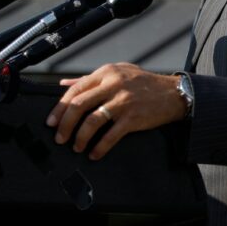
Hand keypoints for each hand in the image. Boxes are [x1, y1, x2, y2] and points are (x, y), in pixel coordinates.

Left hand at [47, 63, 185, 159]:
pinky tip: (95, 153)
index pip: (75, 90)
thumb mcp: (118, 72)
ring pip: (92, 121)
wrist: (174, 93)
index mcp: (106, 73)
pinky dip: (100, 147)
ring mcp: (123, 101)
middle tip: (59, 137)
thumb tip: (64, 84)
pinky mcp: (133, 117)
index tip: (52, 122)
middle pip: (78, 105)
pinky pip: (111, 135)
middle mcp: (113, 85)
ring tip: (77, 147)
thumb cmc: (145, 83)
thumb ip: (90, 78)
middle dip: (64, 125)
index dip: (60, 108)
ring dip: (80, 137)